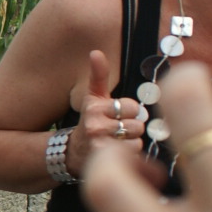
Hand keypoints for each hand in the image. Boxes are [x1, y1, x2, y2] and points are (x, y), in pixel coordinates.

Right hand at [69, 49, 145, 176]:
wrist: (74, 152)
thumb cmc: (91, 121)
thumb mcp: (93, 98)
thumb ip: (98, 76)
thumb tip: (96, 52)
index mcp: (94, 107)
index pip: (132, 107)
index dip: (130, 112)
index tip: (119, 115)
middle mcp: (94, 124)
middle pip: (136, 124)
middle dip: (132, 128)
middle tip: (119, 130)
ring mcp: (99, 143)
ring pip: (136, 140)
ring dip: (132, 142)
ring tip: (118, 141)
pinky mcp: (105, 159)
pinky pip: (133, 153)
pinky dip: (131, 154)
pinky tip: (118, 153)